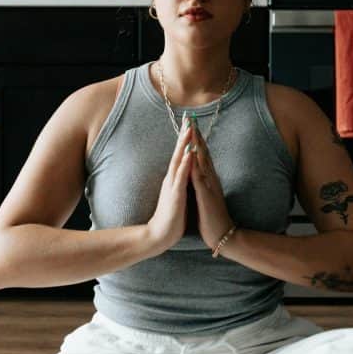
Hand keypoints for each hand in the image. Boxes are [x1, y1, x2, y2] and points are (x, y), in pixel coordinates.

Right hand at [145, 113, 195, 252]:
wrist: (160, 235)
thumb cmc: (171, 217)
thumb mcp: (177, 195)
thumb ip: (179, 182)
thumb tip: (183, 171)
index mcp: (175, 179)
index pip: (182, 155)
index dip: (186, 139)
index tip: (191, 124)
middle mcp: (172, 178)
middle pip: (179, 152)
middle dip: (185, 135)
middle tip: (189, 118)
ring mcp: (173, 185)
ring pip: (179, 160)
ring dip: (184, 144)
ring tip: (189, 129)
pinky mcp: (175, 194)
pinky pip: (181, 176)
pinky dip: (186, 164)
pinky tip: (189, 154)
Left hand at [187, 115, 234, 250]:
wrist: (222, 235)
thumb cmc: (212, 217)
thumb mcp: (207, 196)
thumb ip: (204, 183)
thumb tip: (200, 173)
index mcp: (208, 178)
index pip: (201, 154)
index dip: (196, 139)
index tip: (189, 124)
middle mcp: (210, 178)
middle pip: (202, 152)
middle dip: (196, 134)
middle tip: (190, 117)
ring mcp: (209, 185)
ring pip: (201, 160)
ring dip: (196, 144)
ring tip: (191, 128)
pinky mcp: (206, 195)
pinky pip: (199, 176)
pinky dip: (194, 163)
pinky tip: (191, 153)